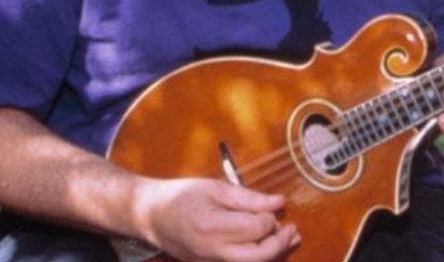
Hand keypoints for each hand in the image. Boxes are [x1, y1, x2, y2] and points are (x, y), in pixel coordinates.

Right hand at [132, 177, 296, 261]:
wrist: (149, 215)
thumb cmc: (181, 196)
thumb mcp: (216, 188)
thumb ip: (249, 198)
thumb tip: (279, 203)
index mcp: (212, 226)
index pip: (255, 229)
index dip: (269, 218)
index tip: (272, 207)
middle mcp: (211, 251)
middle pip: (256, 257)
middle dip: (279, 244)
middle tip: (293, 230)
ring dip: (273, 253)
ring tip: (291, 238)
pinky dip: (257, 257)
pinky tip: (269, 245)